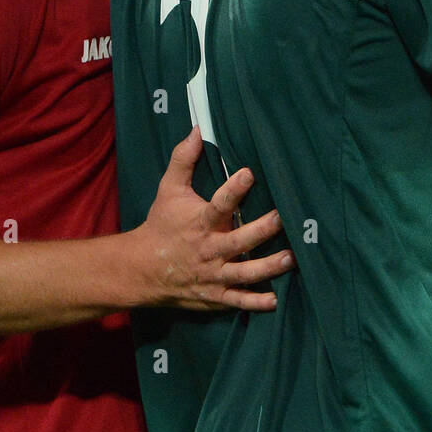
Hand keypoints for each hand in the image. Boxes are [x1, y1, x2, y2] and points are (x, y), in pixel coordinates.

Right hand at [138, 127, 293, 310]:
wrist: (141, 269)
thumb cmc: (161, 224)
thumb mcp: (169, 190)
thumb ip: (184, 160)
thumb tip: (197, 129)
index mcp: (200, 222)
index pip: (218, 204)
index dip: (234, 189)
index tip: (250, 173)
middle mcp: (209, 249)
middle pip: (239, 241)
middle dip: (262, 230)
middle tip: (283, 218)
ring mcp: (213, 275)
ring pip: (244, 273)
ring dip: (268, 267)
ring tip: (291, 258)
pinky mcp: (215, 295)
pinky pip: (237, 300)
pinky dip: (255, 302)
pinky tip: (275, 300)